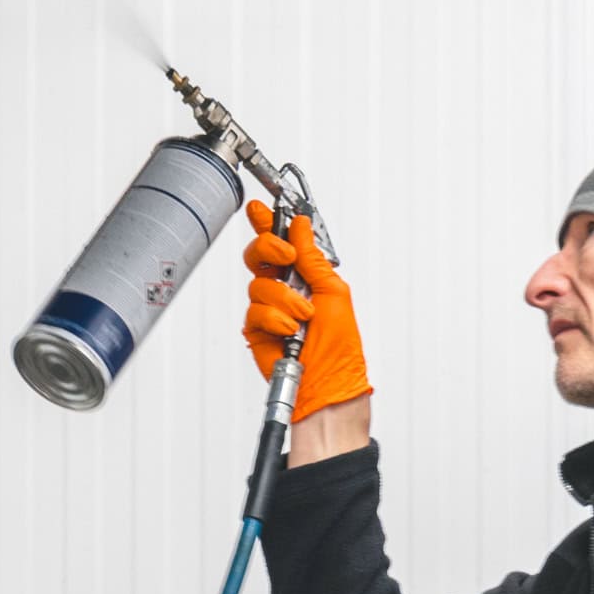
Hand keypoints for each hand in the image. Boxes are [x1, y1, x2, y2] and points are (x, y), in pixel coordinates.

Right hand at [240, 199, 372, 425]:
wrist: (327, 387)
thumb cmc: (339, 349)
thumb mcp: (334, 294)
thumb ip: (312, 258)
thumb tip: (301, 226)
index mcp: (306, 277)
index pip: (283, 241)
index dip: (270, 222)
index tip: (262, 206)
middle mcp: (284, 289)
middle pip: (259, 254)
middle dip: (270, 250)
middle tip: (285, 259)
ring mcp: (268, 309)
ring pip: (257, 283)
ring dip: (283, 299)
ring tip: (302, 317)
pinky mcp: (255, 328)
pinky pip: (254, 310)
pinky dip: (274, 319)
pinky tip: (289, 332)